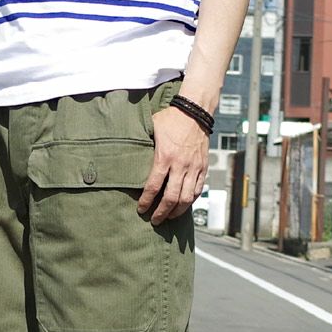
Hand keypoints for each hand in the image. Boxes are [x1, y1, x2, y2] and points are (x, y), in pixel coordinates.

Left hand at [137, 106, 208, 225]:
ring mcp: (193, 167)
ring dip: (176, 212)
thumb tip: (128, 158)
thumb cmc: (170, 119)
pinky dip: (190, 201)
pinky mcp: (203, 167)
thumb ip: (143, 146)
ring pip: (186, 198)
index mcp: (165, 156)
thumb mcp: (151, 129)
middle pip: (171, 198)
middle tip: (154, 221)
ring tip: (168, 217)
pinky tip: (182, 206)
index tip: (141, 210)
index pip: (153, 186)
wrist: (195, 110)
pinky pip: (197, 190)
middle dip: (161, 212)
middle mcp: (180, 165)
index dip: (146, 201)